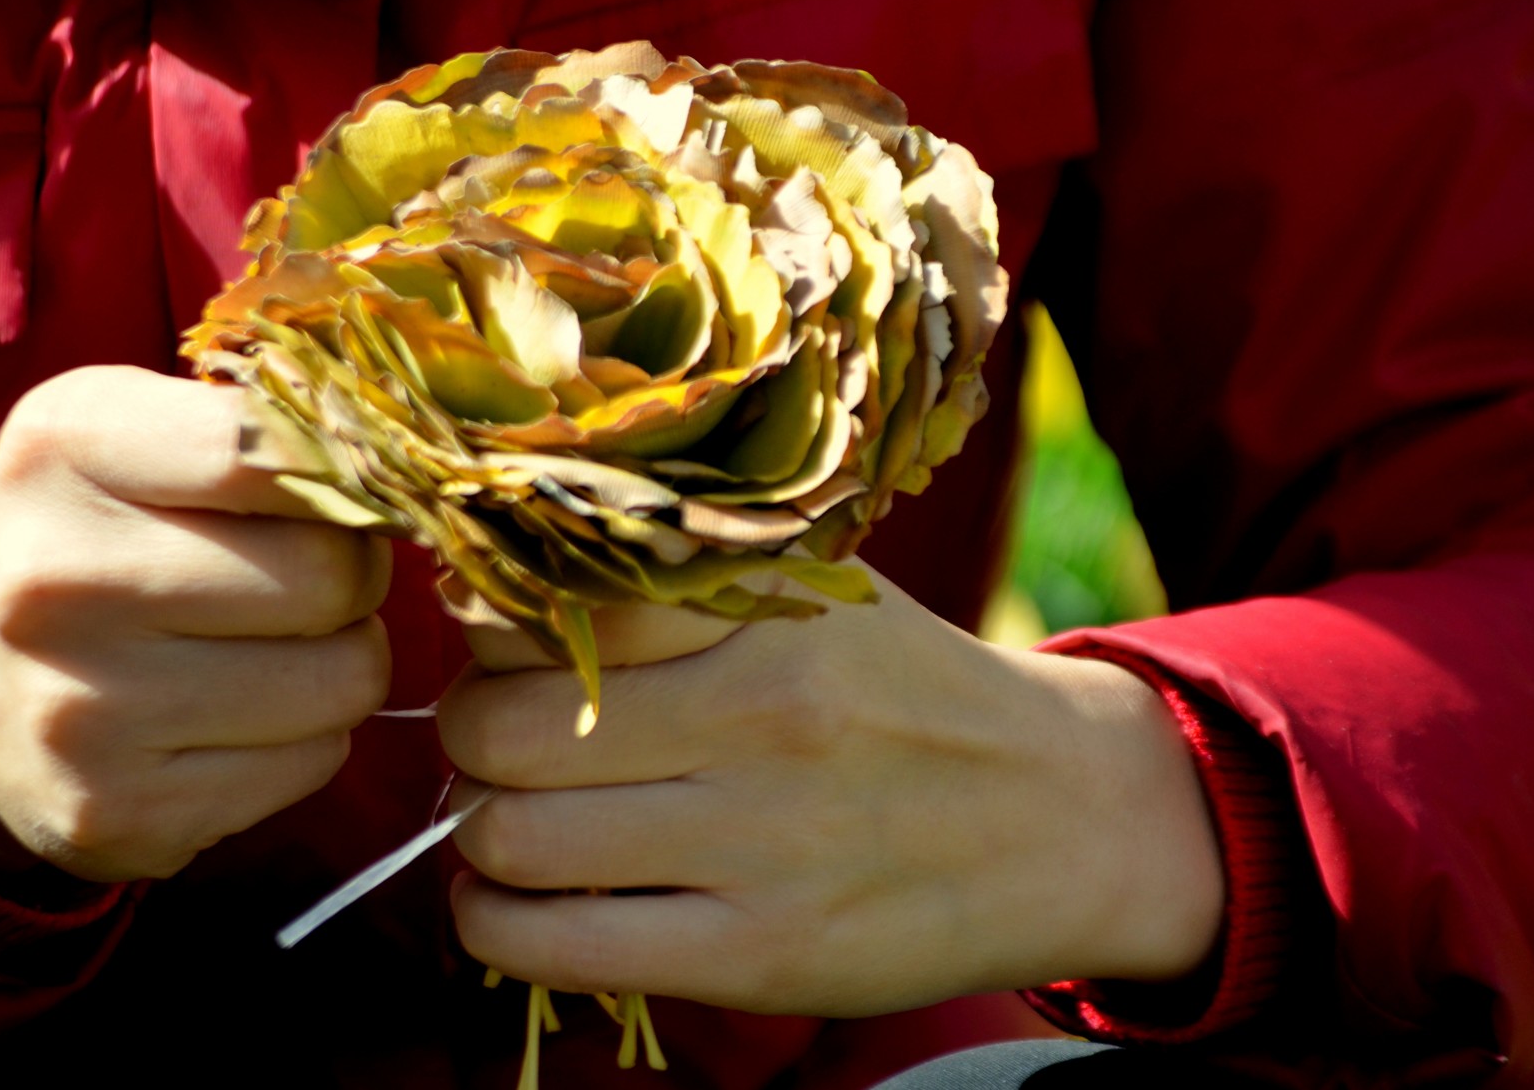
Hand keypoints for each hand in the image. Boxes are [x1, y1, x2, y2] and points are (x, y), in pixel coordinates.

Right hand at [0, 366, 392, 883]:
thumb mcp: (133, 436)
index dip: (352, 472)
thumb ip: (265, 422)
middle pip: (331, 572)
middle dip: (351, 575)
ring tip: (271, 646)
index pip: (278, 448)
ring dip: (340, 661)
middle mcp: (53, 578)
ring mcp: (79, 709)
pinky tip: (234, 719)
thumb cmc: (91, 538)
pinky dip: (306, 738)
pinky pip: (316, 762)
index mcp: (63, 447)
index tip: (354, 486)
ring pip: (344, 677)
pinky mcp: (118, 811)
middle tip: (307, 578)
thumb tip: (409, 455)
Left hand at [437, 565, 1222, 1015]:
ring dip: (477, 830)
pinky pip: (555, 947)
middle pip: (495, 723)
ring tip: (509, 818)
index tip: (490, 638)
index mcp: (764, 610)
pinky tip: (514, 901)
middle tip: (495, 736)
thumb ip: (677, 580)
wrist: (1067, 817)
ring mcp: (759, 845)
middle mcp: (758, 717)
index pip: (542, 596)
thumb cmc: (912, 690)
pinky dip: (495, 924)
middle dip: (467, 731)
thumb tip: (501, 577)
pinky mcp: (761, 957)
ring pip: (509, 835)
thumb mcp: (818, 592)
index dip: (482, 620)